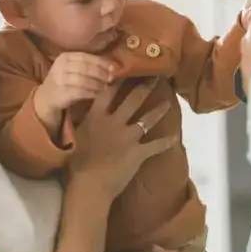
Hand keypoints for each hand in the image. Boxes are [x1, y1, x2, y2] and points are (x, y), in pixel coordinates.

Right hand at [34, 52, 116, 132]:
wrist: (46, 97)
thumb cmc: (64, 81)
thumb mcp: (72, 68)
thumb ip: (88, 65)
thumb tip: (112, 67)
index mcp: (65, 57)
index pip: (86, 57)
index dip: (101, 62)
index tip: (113, 68)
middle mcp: (61, 66)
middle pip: (85, 67)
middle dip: (101, 73)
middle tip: (110, 79)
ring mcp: (60, 80)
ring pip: (83, 80)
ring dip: (97, 84)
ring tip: (105, 88)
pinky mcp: (62, 92)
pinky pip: (80, 92)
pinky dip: (91, 93)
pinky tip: (97, 94)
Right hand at [67, 79, 176, 197]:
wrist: (89, 184)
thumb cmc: (76, 163)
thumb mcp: (75, 135)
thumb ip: (82, 121)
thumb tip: (82, 109)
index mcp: (97, 117)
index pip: (108, 92)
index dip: (119, 79)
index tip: (127, 67)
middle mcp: (114, 122)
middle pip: (133, 100)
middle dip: (145, 87)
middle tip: (155, 77)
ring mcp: (128, 137)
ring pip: (147, 119)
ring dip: (158, 110)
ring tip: (168, 103)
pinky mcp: (138, 152)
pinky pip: (156, 146)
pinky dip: (166, 143)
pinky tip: (176, 138)